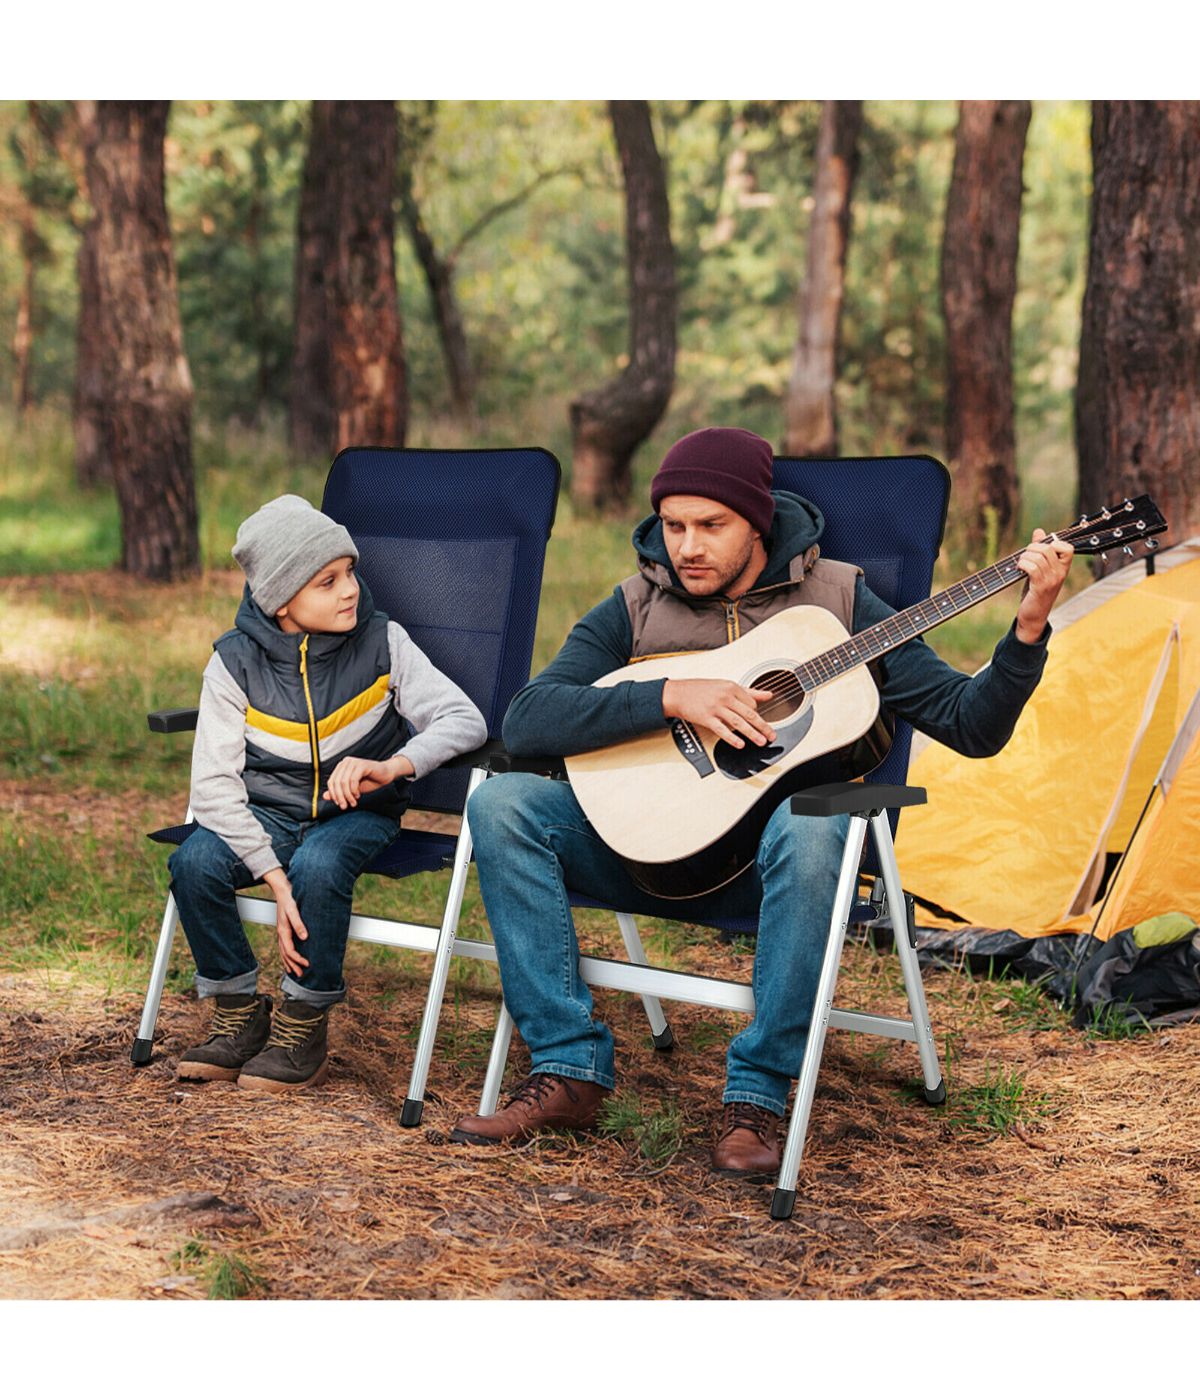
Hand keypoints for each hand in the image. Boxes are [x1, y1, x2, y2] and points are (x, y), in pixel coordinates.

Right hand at [263, 868, 308, 977]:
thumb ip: (299, 924)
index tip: (307, 964)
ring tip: (294, 972)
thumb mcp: (294, 910)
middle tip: (301, 975)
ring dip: (289, 963)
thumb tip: (305, 937)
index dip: (298, 960)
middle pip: (285, 955)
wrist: (282, 889)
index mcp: (283, 931)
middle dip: (293, 966)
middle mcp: (281, 933)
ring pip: (283, 952)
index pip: (290, 951)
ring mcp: (281, 932)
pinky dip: (287, 955)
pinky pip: (284, 946)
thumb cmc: (289, 899)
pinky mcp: (284, 929)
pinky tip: (291, 957)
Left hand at [322, 754, 412, 809]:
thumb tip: (325, 796)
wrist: (386, 776)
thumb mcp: (352, 790)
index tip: (339, 804)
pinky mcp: (362, 764)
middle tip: (345, 806)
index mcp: (341, 767)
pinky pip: (353, 780)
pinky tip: (358, 795)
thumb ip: (339, 791)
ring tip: (353, 803)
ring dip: (348, 795)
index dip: (334, 795)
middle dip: (340, 797)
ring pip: (344, 782)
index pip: (331, 782)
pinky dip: (354, 790)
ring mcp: (353, 762)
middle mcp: (345, 762)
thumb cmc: (370, 781)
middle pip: (336, 782)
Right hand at [662, 678, 776, 748]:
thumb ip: (750, 691)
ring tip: (761, 741)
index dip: (757, 713)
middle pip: (749, 713)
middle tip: (772, 735)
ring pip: (738, 722)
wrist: (678, 693)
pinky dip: (732, 738)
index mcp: (731, 688)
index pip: (751, 703)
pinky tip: (740, 744)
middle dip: (763, 726)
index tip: (758, 721)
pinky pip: (722, 730)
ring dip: (752, 733)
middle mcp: (725, 697)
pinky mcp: (707, 718)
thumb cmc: (701, 690)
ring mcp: (716, 708)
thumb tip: (768, 695)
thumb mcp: (726, 685)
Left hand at [1015, 528, 1074, 642]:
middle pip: (1048, 548)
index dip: (1053, 543)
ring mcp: (1052, 580)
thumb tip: (1039, 531)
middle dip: (1031, 548)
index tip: (1040, 550)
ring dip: (1024, 557)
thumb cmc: (1035, 591)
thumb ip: (1040, 550)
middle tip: (1025, 557)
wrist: (1033, 616)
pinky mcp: (1041, 587)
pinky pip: (1032, 567)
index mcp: (1063, 568)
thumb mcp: (1039, 569)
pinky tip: (1019, 569)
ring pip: (1038, 556)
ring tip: (1020, 564)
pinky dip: (1022, 565)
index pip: (1067, 547)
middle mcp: (1061, 573)